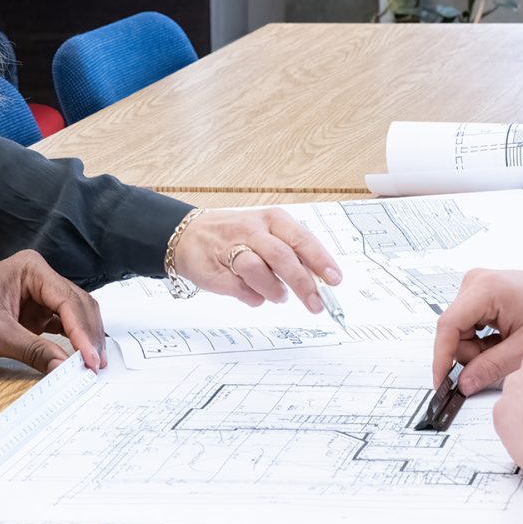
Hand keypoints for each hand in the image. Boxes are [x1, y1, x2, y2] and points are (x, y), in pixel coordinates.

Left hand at [0, 250, 105, 372]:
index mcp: (29, 269)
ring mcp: (35, 299)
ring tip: (92, 366)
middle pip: (77, 306)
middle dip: (88, 336)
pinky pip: (58, 331)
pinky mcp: (29, 319)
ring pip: (72, 318)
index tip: (90, 358)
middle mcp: (36, 279)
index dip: (82, 331)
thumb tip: (66, 367)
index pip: (67, 300)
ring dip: (83, 341)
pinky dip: (69, 345)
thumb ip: (34, 350)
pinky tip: (76, 361)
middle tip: (96, 366)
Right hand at [170, 206, 342, 311]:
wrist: (187, 236)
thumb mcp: (267, 233)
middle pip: (282, 257)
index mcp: (271, 219)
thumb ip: (292, 253)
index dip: (320, 260)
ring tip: (278, 296)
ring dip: (274, 291)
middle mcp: (252, 230)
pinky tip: (253, 293)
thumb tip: (321, 279)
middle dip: (303, 284)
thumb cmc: (235, 235)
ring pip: (258, 271)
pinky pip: (241, 289)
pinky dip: (252, 297)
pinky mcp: (215, 270)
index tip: (335, 279)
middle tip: (316, 304)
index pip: (301, 239)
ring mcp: (231, 249)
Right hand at [432, 267, 522, 394]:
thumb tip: (463, 384)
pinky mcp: (478, 291)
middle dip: (471, 353)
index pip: (448, 325)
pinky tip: (504, 337)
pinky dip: (482, 338)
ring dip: (478, 346)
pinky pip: (467, 323)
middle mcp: (474, 281)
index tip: (441, 382)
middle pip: (453, 330)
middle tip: (501, 360)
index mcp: (485, 289)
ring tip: (508, 345)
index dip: (441, 357)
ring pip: (459, 329)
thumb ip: (492, 367)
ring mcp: (475, 285)